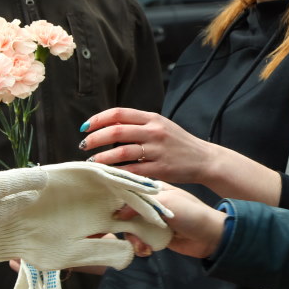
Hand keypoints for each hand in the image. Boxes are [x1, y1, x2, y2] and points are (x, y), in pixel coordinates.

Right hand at [0, 161, 171, 270]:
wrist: (8, 225)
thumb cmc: (37, 244)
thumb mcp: (74, 253)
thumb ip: (102, 253)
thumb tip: (130, 257)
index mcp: (99, 221)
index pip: (130, 220)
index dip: (149, 224)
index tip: (171, 231)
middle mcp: (98, 203)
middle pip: (132, 201)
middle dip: (151, 207)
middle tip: (172, 214)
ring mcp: (90, 187)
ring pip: (123, 185)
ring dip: (141, 189)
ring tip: (161, 195)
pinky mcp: (80, 173)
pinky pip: (104, 173)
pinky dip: (120, 176)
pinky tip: (136, 181)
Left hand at [81, 107, 220, 183]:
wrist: (204, 159)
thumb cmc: (179, 143)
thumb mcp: (161, 126)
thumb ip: (139, 124)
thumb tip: (110, 126)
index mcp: (152, 118)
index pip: (119, 113)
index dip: (98, 119)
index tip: (85, 127)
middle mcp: (154, 131)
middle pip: (117, 130)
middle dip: (96, 138)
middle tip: (84, 145)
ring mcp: (158, 150)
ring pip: (123, 151)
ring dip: (103, 157)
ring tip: (93, 162)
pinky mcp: (161, 168)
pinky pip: (134, 170)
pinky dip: (119, 173)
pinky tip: (109, 175)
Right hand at [117, 185, 225, 260]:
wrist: (210, 237)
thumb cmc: (191, 214)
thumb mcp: (166, 203)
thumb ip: (140, 204)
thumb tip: (118, 213)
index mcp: (153, 189)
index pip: (128, 190)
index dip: (117, 199)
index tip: (106, 209)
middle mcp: (150, 203)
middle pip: (125, 211)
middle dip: (123, 224)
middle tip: (128, 234)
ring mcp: (152, 220)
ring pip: (130, 228)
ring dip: (133, 239)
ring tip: (141, 246)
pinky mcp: (155, 236)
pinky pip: (138, 241)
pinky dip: (139, 247)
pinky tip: (147, 251)